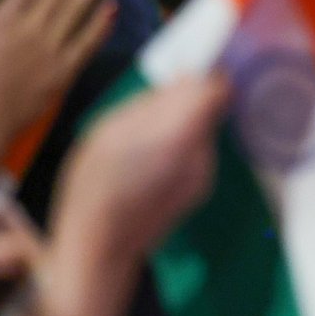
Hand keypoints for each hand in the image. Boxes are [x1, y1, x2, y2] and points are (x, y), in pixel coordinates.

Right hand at [49, 74, 230, 263]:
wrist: (100, 247)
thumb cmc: (95, 185)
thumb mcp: (112, 128)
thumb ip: (155, 101)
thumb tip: (184, 77)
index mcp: (183, 132)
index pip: (219, 89)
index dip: (206, 74)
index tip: (187, 68)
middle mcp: (204, 153)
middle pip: (210, 109)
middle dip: (187, 100)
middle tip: (152, 105)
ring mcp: (206, 174)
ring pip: (202, 131)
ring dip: (180, 125)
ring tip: (141, 141)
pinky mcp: (201, 190)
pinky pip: (195, 154)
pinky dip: (178, 149)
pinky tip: (148, 163)